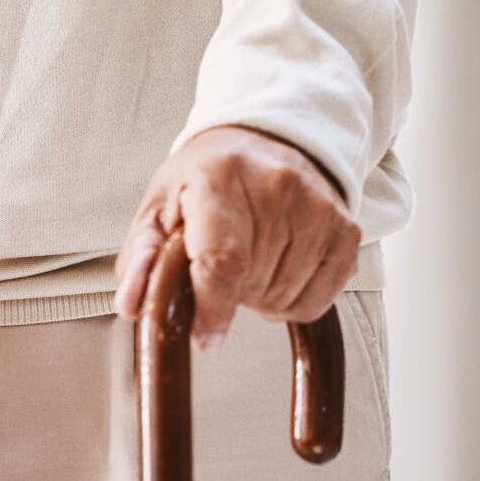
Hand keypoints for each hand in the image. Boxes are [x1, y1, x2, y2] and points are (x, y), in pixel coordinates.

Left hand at [111, 125, 358, 348]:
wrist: (263, 142)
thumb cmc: (205, 179)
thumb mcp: (161, 204)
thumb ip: (141, 256)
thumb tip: (132, 306)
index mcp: (218, 176)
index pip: (221, 258)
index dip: (212, 307)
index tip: (204, 338)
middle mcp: (275, 186)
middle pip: (251, 285)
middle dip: (227, 295)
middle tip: (219, 265)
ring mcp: (317, 207)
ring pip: (284, 300)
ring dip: (258, 299)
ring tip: (248, 260)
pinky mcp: (346, 229)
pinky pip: (317, 304)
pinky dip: (292, 303)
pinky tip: (276, 271)